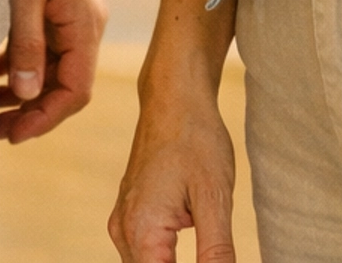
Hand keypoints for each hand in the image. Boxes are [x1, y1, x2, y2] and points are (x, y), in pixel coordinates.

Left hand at [0, 0, 106, 142]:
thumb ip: (28, 41)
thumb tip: (28, 93)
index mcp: (85, 24)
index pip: (75, 90)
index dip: (45, 118)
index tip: (12, 134)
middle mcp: (86, 24)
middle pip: (65, 84)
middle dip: (31, 110)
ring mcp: (74, 15)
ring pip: (54, 68)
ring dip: (26, 90)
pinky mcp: (60, 5)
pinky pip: (47, 47)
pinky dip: (24, 64)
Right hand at [108, 85, 236, 262]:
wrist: (174, 95)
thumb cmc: (195, 137)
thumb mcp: (215, 198)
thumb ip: (217, 253)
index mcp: (142, 231)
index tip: (213, 262)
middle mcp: (124, 231)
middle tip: (215, 256)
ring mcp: (124, 222)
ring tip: (209, 252)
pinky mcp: (131, 214)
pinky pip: (144, 255)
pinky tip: (191, 258)